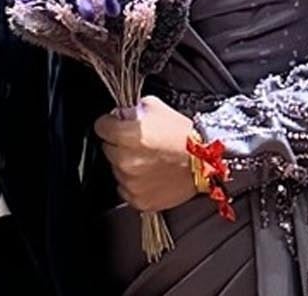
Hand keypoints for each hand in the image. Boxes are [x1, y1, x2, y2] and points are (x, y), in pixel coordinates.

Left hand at [92, 96, 199, 212]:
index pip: (100, 127)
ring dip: (127, 164)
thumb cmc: (184, 136)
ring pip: (116, 170)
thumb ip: (132, 110)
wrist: (207, 162)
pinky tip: (150, 175)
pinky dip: (134, 183)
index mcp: (127, 136)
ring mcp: (131, 182)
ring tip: (149, 160)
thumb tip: (118, 115)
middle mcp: (126, 161)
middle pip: (107, 149)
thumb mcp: (157, 108)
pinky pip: (125, 189)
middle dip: (119, 145)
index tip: (116, 125)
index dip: (109, 123)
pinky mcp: (139, 200)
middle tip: (139, 144)